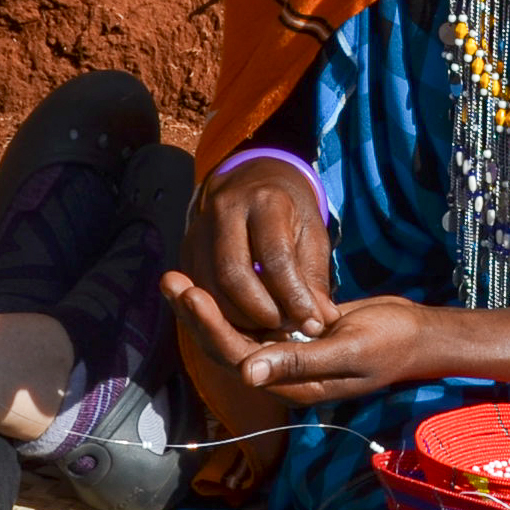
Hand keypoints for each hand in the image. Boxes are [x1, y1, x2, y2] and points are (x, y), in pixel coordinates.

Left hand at [167, 277, 457, 405]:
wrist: (417, 334)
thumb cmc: (390, 342)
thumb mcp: (349, 348)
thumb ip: (299, 360)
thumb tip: (247, 372)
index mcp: (293, 384)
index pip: (238, 356)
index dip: (211, 325)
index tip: (190, 290)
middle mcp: (283, 373)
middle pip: (227, 347)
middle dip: (196, 314)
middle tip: (170, 277)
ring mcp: (287, 355)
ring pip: (235, 334)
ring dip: (206, 308)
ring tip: (179, 277)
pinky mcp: (294, 337)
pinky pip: (253, 324)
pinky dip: (230, 304)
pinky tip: (213, 282)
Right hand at [191, 156, 337, 339]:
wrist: (251, 182)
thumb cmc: (289, 212)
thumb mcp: (312, 233)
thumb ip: (314, 276)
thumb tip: (322, 320)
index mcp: (264, 201)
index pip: (275, 257)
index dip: (294, 296)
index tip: (313, 323)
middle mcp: (225, 211)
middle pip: (234, 276)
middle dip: (262, 312)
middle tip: (286, 328)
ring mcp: (199, 230)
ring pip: (211, 288)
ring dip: (241, 318)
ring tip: (270, 327)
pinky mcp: (187, 249)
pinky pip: (201, 290)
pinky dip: (224, 313)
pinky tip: (248, 320)